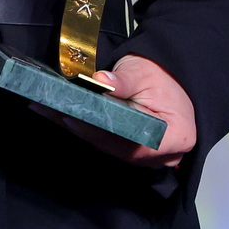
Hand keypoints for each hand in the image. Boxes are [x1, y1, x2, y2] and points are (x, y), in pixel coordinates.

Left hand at [35, 52, 196, 167]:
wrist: (173, 75)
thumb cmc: (163, 75)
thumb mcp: (142, 72)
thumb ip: (122, 80)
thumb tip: (101, 80)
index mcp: (175, 137)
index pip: (131, 142)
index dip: (99, 131)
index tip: (73, 117)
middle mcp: (164, 154)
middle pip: (117, 148)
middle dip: (83, 128)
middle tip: (54, 111)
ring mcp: (150, 156)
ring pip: (110, 147)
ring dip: (81, 129)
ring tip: (53, 111)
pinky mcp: (136, 151)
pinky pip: (109, 144)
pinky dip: (89, 130)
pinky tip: (65, 117)